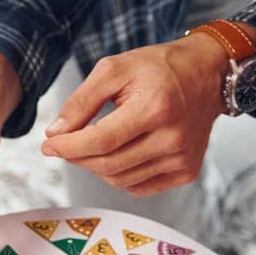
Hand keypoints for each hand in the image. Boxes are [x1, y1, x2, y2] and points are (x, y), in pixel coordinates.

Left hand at [40, 34, 228, 195]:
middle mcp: (172, 138)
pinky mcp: (186, 171)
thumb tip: (56, 134)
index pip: (101, 141)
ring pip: (120, 180)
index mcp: (155, 108)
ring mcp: (182, 159)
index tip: (48, 145)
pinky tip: (118, 153)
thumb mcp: (114, 69)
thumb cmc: (159, 68)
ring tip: (92, 145)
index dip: (69, 147)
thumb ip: (81, 101)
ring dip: (97, 167)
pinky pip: (139, 187)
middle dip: (77, 157)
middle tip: (63, 145)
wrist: (207, 74)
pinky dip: (119, 175)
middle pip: (108, 164)